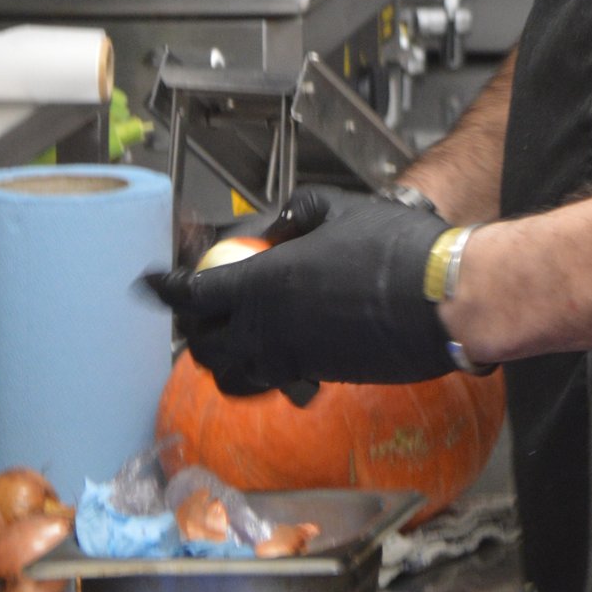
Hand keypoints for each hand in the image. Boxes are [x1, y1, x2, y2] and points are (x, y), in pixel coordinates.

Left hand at [147, 186, 451, 394]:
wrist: (438, 299)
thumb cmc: (395, 249)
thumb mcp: (342, 209)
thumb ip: (301, 212)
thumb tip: (280, 220)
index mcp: (265, 284)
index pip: (195, 294)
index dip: (168, 288)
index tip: (153, 282)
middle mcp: (268, 329)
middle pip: (204, 343)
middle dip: (191, 326)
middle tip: (194, 307)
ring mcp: (292, 359)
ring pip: (232, 373)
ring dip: (220, 356)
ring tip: (226, 337)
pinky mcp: (318, 375)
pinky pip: (269, 381)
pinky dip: (258, 371)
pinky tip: (275, 350)